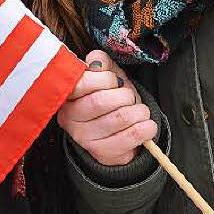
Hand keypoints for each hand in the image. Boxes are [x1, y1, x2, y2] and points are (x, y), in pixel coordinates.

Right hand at [57, 50, 157, 165]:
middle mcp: (69, 119)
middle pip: (101, 101)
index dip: (105, 79)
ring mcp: (85, 139)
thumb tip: (96, 60)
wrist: (119, 132)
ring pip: (120, 118)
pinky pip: (132, 136)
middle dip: (125, 95)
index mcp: (66, 96)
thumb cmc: (111, 99)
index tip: (114, 82)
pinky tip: (146, 124)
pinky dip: (146, 127)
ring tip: (140, 111)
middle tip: (129, 97)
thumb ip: (100, 63)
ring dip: (139, 111)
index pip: (82, 83)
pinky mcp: (103, 153)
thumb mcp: (105, 76)